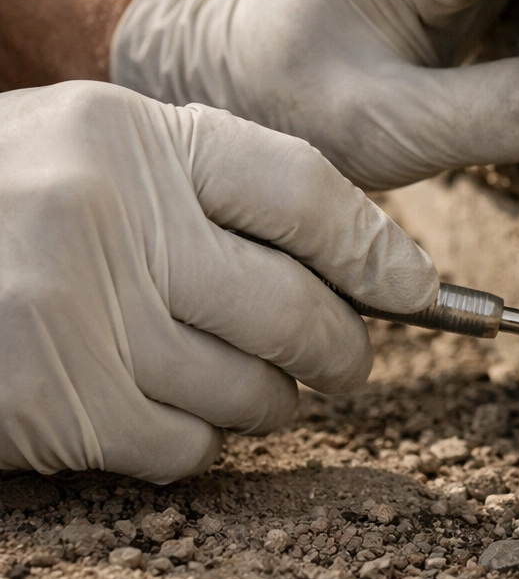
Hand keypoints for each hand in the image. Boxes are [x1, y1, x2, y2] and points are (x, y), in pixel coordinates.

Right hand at [0, 81, 436, 481]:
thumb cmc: (8, 199)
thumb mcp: (102, 152)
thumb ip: (215, 190)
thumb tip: (359, 259)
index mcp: (133, 134)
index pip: (302, 188)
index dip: (375, 247)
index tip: (418, 286)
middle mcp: (107, 214)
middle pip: (290, 303)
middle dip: (345, 347)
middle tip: (352, 361)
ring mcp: (71, 312)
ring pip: (246, 387)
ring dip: (276, 401)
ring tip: (272, 390)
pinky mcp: (45, 403)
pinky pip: (183, 444)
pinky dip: (204, 441)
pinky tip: (184, 414)